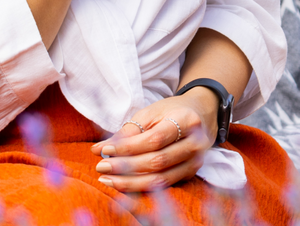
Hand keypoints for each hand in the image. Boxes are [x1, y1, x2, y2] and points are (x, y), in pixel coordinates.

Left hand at [91, 93, 215, 192]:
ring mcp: (195, 161)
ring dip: (130, 183)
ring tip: (108, 179)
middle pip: (157, 162)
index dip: (128, 148)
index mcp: (187, 120)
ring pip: (160, 180)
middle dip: (126, 167)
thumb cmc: (172, 111)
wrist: (201, 114)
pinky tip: (123, 184)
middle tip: (102, 166)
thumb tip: (99, 149)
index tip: (105, 150)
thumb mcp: (151, 113)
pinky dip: (141, 187)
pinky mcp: (191, 174)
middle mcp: (195, 144)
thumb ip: (128, 131)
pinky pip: (163, 186)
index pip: (154, 140)